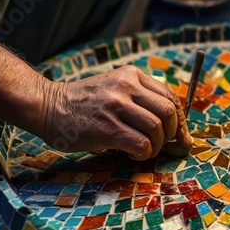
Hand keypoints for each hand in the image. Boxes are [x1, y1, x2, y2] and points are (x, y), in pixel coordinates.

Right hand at [41, 65, 191, 159]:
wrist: (48, 106)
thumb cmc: (86, 103)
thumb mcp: (115, 88)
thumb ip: (141, 98)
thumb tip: (175, 125)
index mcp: (131, 75)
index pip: (170, 97)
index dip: (181, 121)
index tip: (181, 136)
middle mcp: (126, 86)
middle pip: (169, 112)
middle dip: (173, 133)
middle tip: (164, 145)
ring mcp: (115, 106)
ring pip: (157, 129)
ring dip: (157, 146)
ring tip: (145, 150)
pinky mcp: (107, 128)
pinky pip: (142, 144)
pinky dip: (144, 154)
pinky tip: (134, 154)